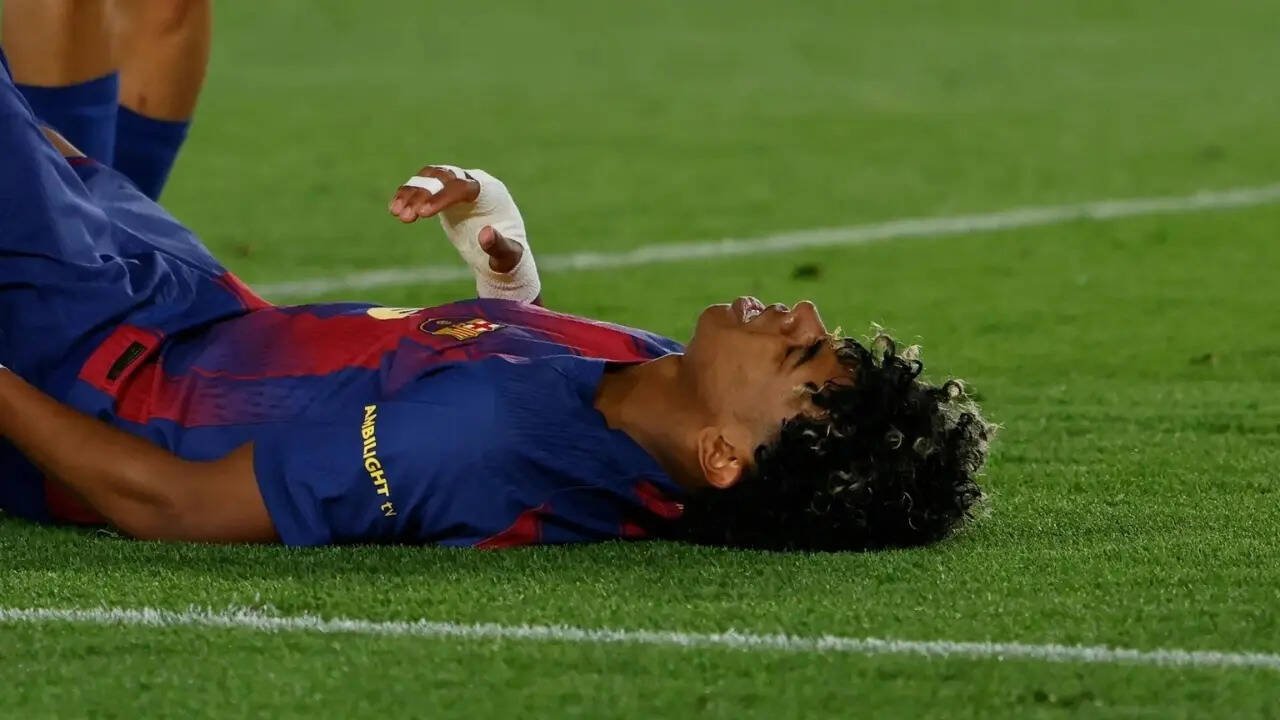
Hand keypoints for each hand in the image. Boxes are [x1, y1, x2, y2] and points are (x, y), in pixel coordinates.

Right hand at [389, 164, 541, 303]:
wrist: (500, 255)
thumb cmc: (508, 256)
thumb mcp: (507, 256)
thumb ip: (498, 246)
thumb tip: (486, 234)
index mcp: (491, 193)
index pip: (463, 186)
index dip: (442, 197)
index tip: (423, 214)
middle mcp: (474, 183)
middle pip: (444, 177)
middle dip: (423, 194)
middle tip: (405, 217)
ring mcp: (458, 186)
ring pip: (430, 178)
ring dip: (411, 193)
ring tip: (396, 214)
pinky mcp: (445, 194)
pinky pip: (423, 187)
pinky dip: (408, 195)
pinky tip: (394, 209)